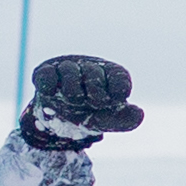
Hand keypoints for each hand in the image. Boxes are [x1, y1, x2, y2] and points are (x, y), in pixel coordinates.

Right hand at [21, 54, 145, 151]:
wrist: (58, 119)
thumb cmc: (89, 115)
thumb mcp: (106, 120)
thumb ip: (123, 119)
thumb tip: (140, 114)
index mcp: (111, 75)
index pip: (119, 79)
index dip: (114, 94)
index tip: (108, 103)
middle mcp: (90, 66)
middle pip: (94, 74)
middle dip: (92, 93)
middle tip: (89, 102)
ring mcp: (67, 67)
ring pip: (69, 71)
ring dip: (71, 91)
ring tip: (72, 99)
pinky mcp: (45, 71)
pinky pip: (46, 74)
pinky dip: (48, 84)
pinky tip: (51, 92)